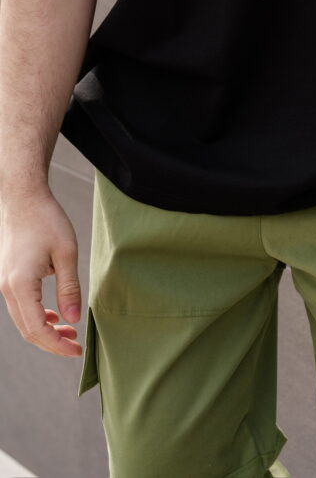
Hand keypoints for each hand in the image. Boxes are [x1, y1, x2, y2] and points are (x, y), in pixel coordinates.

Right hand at [0, 188, 82, 357]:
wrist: (23, 198)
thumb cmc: (46, 220)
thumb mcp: (66, 253)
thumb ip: (69, 289)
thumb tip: (73, 319)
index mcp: (20, 285)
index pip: (37, 328)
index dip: (56, 344)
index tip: (77, 350)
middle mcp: (7, 288)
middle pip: (27, 330)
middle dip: (52, 342)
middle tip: (76, 346)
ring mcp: (5, 283)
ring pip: (23, 320)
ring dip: (45, 330)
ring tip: (70, 332)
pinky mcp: (8, 277)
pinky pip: (21, 306)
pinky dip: (37, 316)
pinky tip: (55, 316)